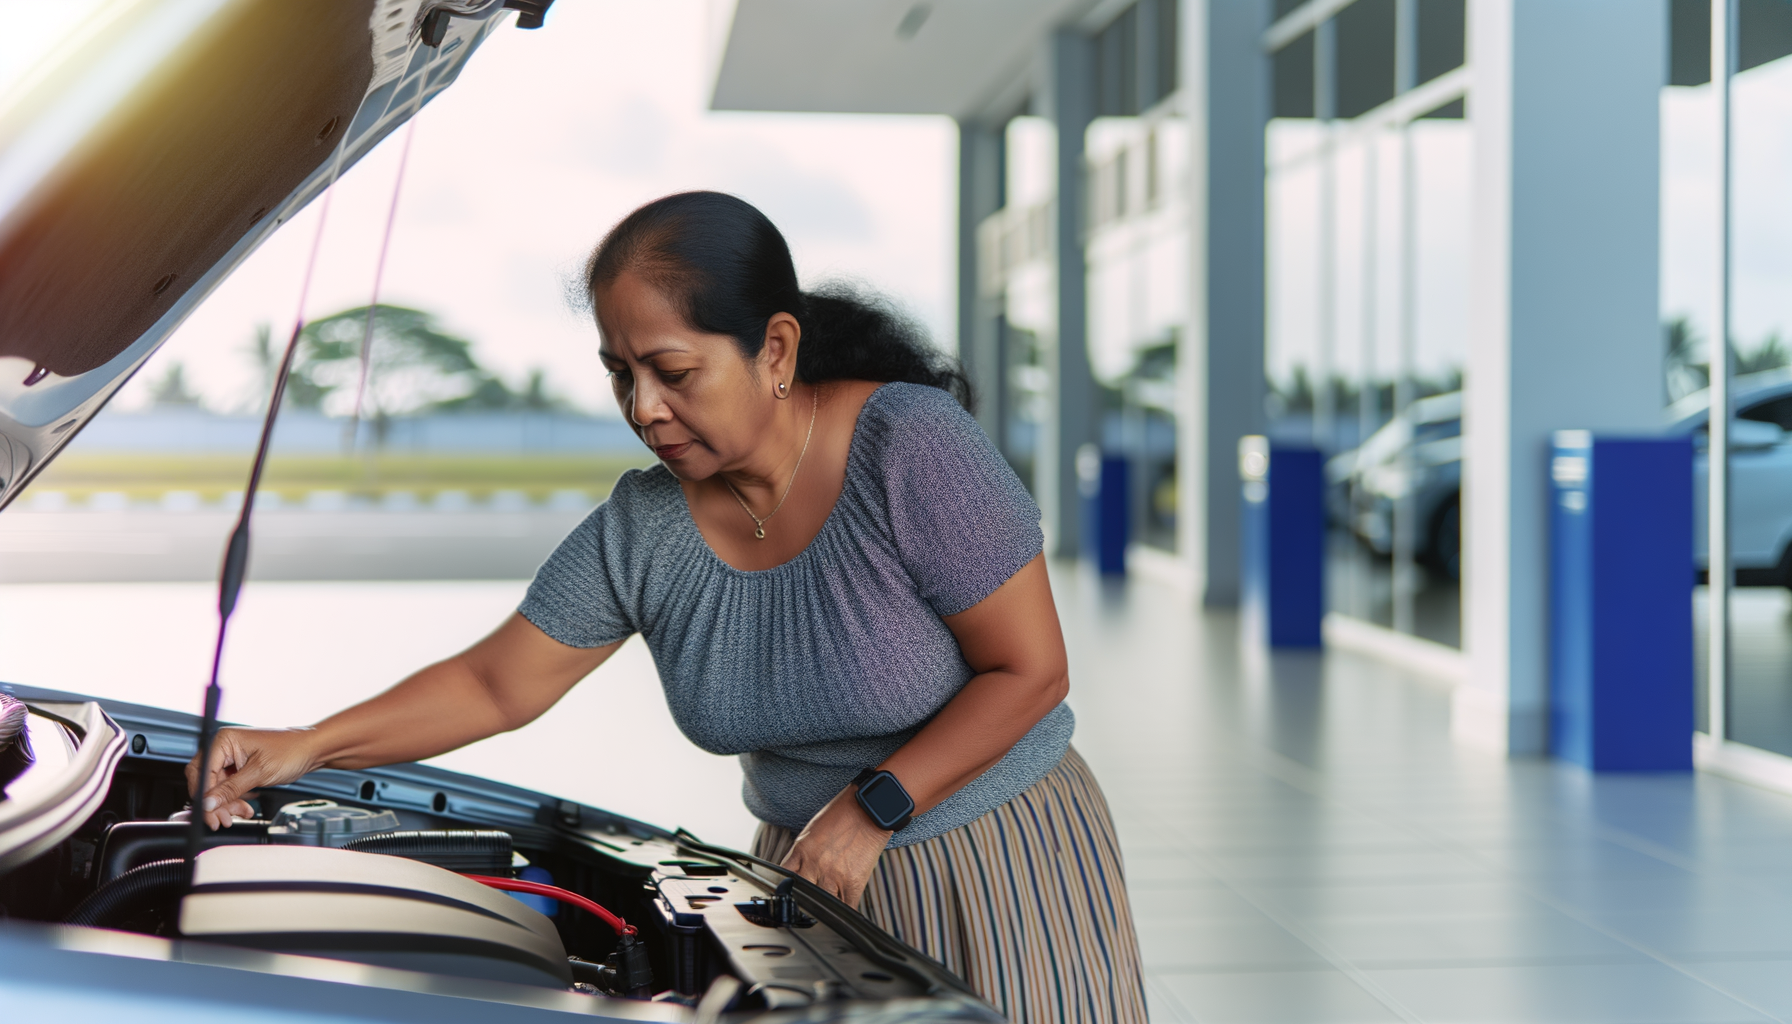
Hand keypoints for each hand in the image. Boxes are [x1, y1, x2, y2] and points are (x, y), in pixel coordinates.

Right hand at [183, 727, 322, 830]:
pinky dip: (234, 800)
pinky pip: (228, 788)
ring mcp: (231, 759)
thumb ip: (231, 789)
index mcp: (224, 740)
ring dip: (226, 805)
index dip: (205, 796)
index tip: (210, 814)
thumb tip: (208, 803)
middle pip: (205, 782)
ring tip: (241, 813)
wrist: (312, 750)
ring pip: (216, 789)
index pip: (202, 772)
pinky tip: (245, 807)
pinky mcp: (239, 768)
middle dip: (215, 803)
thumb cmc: (291, 751)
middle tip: (224, 819)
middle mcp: (224, 748)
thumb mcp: (259, 772)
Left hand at [780, 786, 892, 909]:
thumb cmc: (843, 814)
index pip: (783, 877)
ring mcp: (833, 875)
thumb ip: (802, 853)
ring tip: (824, 917)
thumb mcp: (813, 831)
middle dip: (800, 904)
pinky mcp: (853, 882)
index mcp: (801, 850)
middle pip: (800, 895)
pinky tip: (843, 920)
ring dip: (822, 912)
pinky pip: (847, 907)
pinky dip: (844, 916)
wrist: (870, 808)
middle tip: (803, 912)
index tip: (785, 898)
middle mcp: (814, 864)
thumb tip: (797, 871)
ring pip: (822, 905)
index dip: (783, 890)